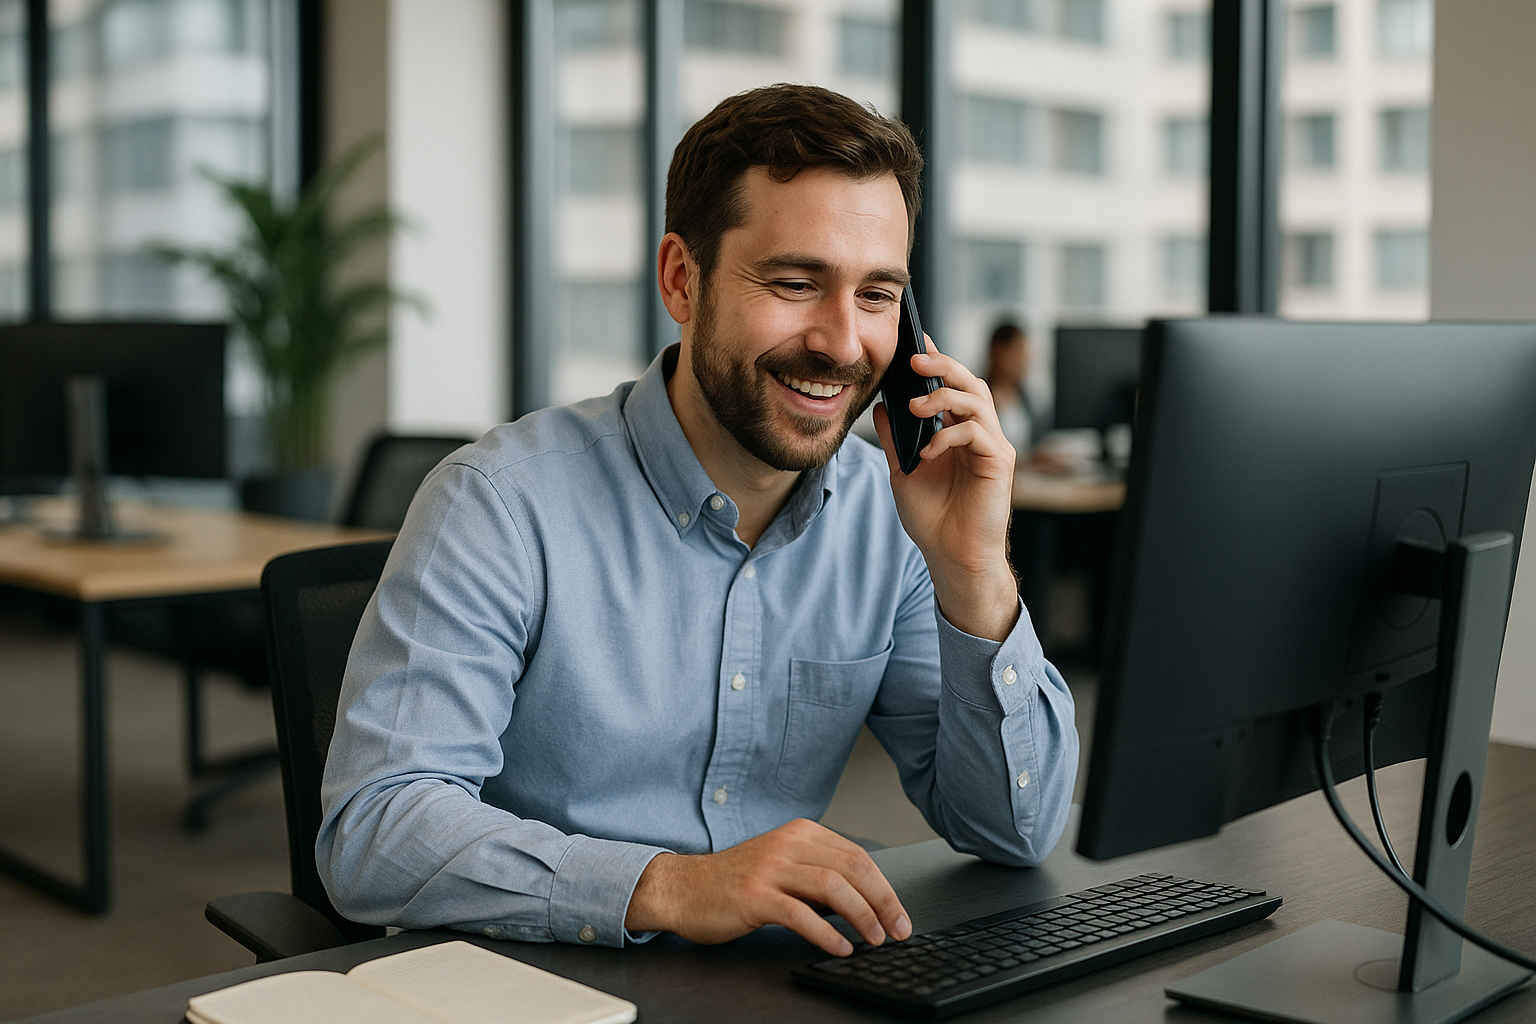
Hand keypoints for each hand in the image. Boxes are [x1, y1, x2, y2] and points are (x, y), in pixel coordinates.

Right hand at [624, 818, 910, 955]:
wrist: (682, 888)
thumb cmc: (733, 882)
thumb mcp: (782, 865)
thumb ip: (817, 875)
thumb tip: (863, 901)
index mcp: (799, 833)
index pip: (857, 855)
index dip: (884, 887)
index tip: (899, 914)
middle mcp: (787, 845)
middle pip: (852, 867)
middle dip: (883, 901)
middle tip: (898, 930)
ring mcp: (770, 868)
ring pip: (832, 887)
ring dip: (862, 916)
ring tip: (874, 939)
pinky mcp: (754, 895)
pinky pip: (800, 913)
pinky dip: (826, 933)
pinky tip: (840, 948)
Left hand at [872, 338, 1019, 640]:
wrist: (951, 558)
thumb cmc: (933, 519)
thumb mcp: (902, 472)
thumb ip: (894, 440)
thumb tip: (879, 406)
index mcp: (957, 432)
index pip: (950, 386)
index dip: (935, 360)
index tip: (912, 339)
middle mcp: (979, 434)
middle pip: (969, 382)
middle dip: (942, 364)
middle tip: (914, 357)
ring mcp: (992, 446)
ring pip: (977, 400)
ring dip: (944, 396)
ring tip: (916, 405)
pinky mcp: (999, 463)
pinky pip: (977, 434)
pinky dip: (949, 436)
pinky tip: (928, 452)